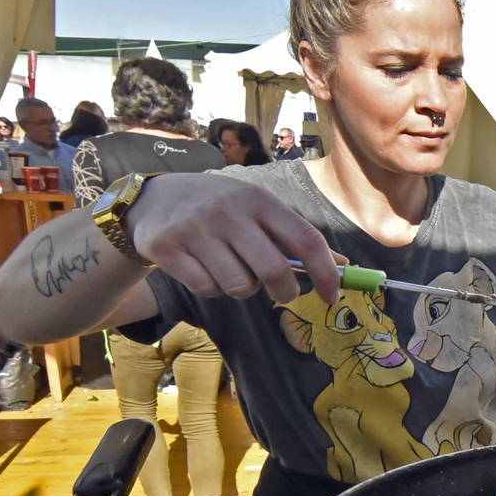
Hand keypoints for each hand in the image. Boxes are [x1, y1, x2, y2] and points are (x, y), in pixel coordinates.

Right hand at [127, 173, 341, 304]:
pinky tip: (203, 267)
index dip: (326, 273)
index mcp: (258, 199)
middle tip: (284, 294)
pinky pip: (207, 289)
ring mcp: (196, 229)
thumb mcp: (256, 209)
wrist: (151, 199)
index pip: (306, 238)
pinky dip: (212, 288)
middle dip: (287, 293)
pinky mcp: (168, 248)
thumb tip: (343, 264)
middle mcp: (229, 211)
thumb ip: (295, 236)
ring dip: (243, 289)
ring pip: (239, 286)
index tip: (332, 296)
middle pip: (274, 271)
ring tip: (232, 269)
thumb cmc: (219, 208)